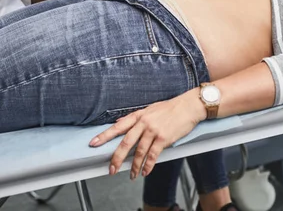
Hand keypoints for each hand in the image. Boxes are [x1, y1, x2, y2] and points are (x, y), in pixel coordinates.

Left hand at [89, 91, 206, 179]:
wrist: (189, 106)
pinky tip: (145, 171)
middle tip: (111, 169)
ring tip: (132, 175)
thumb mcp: (151, 109)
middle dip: (117, 158)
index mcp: (139, 115)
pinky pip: (153, 155)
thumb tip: (120, 122)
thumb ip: (136, 117)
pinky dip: (148, 165)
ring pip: (139, 152)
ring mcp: (153, 131)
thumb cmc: (171, 108)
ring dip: (135, 166)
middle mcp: (144, 123)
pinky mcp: (164, 138)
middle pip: (125, 143)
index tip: (93, 143)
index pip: (118, 127)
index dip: (105, 136)